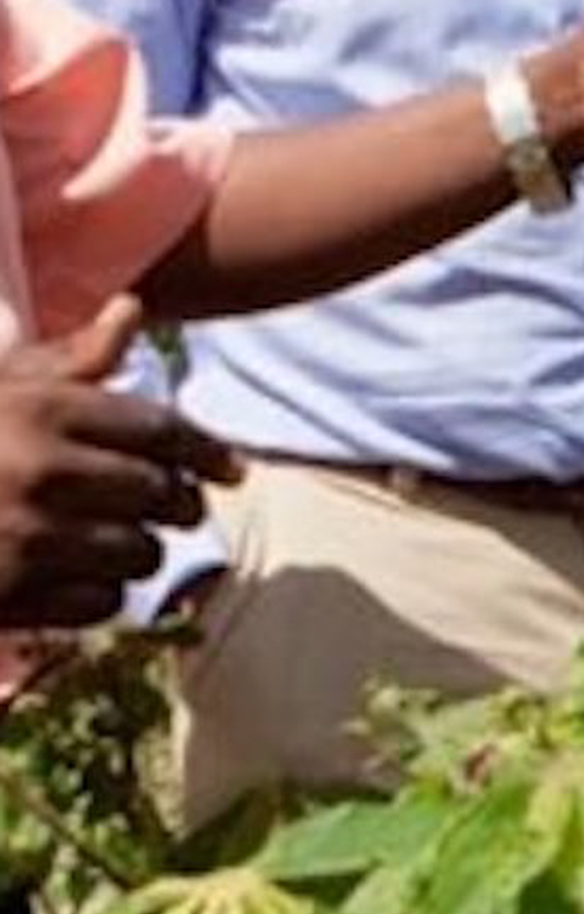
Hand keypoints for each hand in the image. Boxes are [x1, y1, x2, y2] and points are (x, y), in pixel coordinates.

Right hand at [0, 296, 240, 630]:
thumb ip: (69, 362)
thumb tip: (134, 310)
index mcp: (44, 411)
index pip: (164, 432)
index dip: (209, 454)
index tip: (232, 472)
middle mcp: (42, 472)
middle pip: (163, 497)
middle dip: (178, 505)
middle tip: (177, 509)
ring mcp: (26, 538)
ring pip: (140, 555)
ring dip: (139, 553)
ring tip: (120, 544)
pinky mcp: (10, 599)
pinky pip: (101, 603)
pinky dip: (100, 595)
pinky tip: (76, 579)